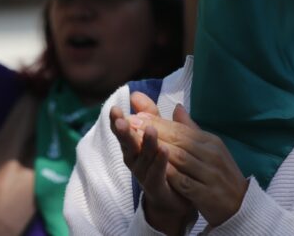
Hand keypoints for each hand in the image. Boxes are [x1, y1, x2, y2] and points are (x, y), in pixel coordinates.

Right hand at [110, 94, 196, 235]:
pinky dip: (160, 162)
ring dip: (146, 143)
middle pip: (127, 144)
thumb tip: (135, 93)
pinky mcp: (157, 188)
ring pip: (143, 158)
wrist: (178, 200)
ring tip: (150, 129)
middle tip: (120, 119)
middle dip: (123, 131)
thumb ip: (151, 115)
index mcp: (134, 146)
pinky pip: (157, 174)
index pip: (125, 130)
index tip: (115, 108)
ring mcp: (144, 175)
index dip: (119, 120)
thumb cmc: (165, 163)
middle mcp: (135, 160)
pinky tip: (164, 149)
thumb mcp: (160, 134)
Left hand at [147, 104, 248, 226]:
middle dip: (154, 131)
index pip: (181, 129)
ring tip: (137, 142)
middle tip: (131, 124)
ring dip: (158, 149)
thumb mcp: (209, 149)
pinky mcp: (208, 195)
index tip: (137, 115)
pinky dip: (171, 174)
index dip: (158, 122)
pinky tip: (156, 168)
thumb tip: (177, 107)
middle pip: (179, 140)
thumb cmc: (220, 174)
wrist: (240, 206)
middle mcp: (212, 155)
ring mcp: (211, 175)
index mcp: (211, 142)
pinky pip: (185, 183)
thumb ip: (191, 129)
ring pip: (181, 159)